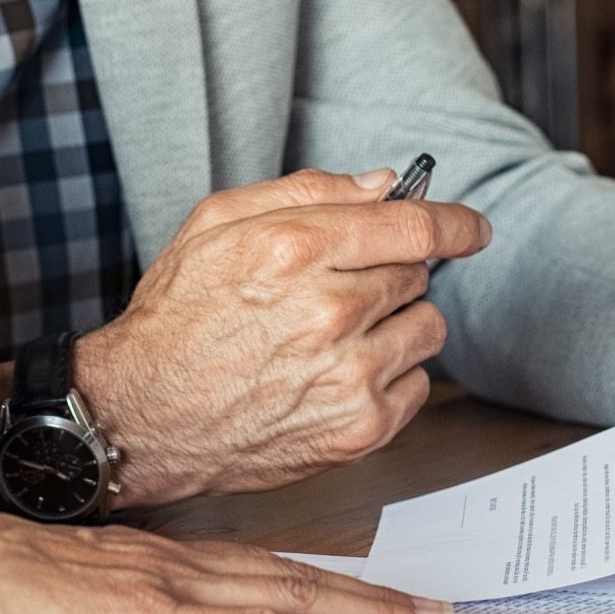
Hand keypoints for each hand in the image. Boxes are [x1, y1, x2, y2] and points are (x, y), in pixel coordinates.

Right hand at [0, 500, 455, 613]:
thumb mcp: (61, 591)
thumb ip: (110, 603)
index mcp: (156, 556)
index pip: (262, 567)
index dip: (328, 581)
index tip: (382, 596)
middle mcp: (177, 561)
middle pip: (297, 576)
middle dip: (374, 596)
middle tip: (440, 610)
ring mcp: (169, 586)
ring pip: (291, 598)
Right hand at [71, 168, 489, 504]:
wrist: (142, 417)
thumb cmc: (176, 319)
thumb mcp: (216, 224)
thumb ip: (306, 191)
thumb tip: (382, 185)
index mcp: (296, 249)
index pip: (413, 224)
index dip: (456, 222)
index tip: (473, 228)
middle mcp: (330, 311)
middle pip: (418, 275)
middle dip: (389, 275)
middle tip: (340, 292)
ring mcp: (349, 374)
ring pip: (427, 328)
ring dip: (396, 326)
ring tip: (339, 338)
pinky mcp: (358, 428)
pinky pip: (417, 386)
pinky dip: (390, 377)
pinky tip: (339, 376)